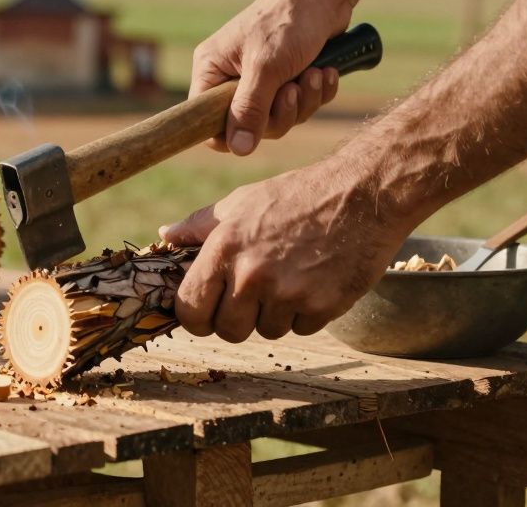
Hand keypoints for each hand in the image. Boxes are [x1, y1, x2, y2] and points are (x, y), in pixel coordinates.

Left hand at [158, 162, 411, 341]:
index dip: (195, 316)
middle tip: (252, 294)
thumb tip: (164, 237)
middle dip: (236, 319)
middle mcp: (252, 275)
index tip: (205, 310)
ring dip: (273, 313)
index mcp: (224, 249)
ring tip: (289, 276)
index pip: (190, 309)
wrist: (362, 194)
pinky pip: (300, 329)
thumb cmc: (296, 195)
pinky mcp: (323, 307)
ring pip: (266, 332)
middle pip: (227, 330)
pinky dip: (305, 313)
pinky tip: (314, 280)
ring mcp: (289, 294)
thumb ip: (198, 226)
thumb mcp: (241, 202)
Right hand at [191, 0, 351, 155]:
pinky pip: (299, 105)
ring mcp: (260, 78)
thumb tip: (238, 149)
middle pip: (249, 125)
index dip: (231, 131)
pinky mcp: (286, 77)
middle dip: (280, 112)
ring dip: (304, 101)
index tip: (258, 126)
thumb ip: (250, 110)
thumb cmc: (288, 21)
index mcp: (211, 69)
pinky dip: (316, 92)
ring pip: (278, 117)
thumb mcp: (266, 68)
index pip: (206, 119)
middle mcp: (230, 76)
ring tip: (315, 74)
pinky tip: (327, 72)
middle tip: (294, 90)